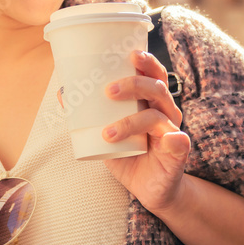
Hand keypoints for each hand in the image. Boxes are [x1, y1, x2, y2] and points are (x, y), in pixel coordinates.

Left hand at [101, 50, 190, 214]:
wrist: (151, 190)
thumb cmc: (129, 156)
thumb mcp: (106, 134)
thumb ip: (90, 116)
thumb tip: (63, 93)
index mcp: (151, 102)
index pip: (153, 75)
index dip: (146, 62)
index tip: (130, 54)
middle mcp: (165, 112)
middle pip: (157, 88)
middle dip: (134, 84)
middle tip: (108, 90)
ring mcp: (172, 131)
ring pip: (157, 115)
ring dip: (132, 121)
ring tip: (108, 132)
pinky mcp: (178, 153)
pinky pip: (180, 143)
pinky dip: (175, 139)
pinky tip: (169, 140)